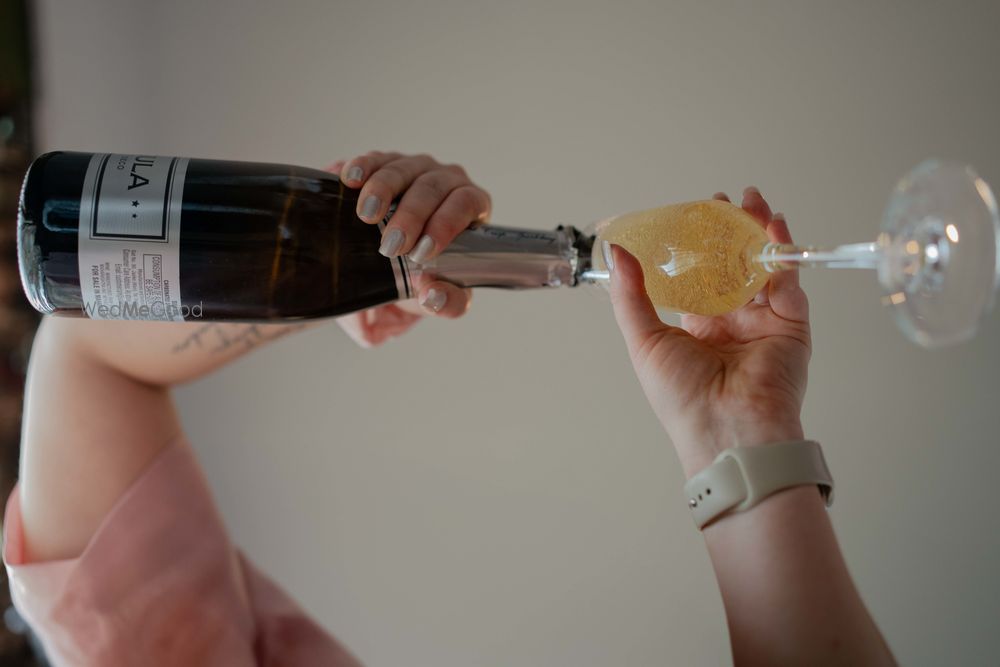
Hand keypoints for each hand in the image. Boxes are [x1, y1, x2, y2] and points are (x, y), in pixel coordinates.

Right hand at [328, 153, 491, 346]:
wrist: (385, 274)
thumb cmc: (423, 276)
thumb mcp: (438, 296)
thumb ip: (447, 303)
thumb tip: (434, 295)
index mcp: (469, 208)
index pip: (466, 203)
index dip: (446, 223)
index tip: (423, 251)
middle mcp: (445, 182)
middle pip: (433, 186)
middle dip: (411, 215)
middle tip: (391, 245)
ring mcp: (414, 169)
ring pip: (402, 169)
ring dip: (384, 190)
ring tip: (367, 216)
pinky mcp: (382, 164)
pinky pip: (374, 159)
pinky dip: (362, 168)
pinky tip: (349, 181)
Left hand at [609, 187, 810, 476]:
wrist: (726, 431)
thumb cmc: (680, 397)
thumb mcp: (644, 341)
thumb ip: (632, 295)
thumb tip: (617, 253)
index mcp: (698, 328)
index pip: (700, 277)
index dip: (697, 246)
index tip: (693, 215)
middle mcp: (732, 323)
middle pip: (734, 266)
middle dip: (731, 232)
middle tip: (724, 201)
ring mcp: (764, 324)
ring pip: (763, 268)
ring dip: (759, 233)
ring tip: (752, 201)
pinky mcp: (792, 327)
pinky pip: (789, 284)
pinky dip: (783, 254)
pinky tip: (774, 227)